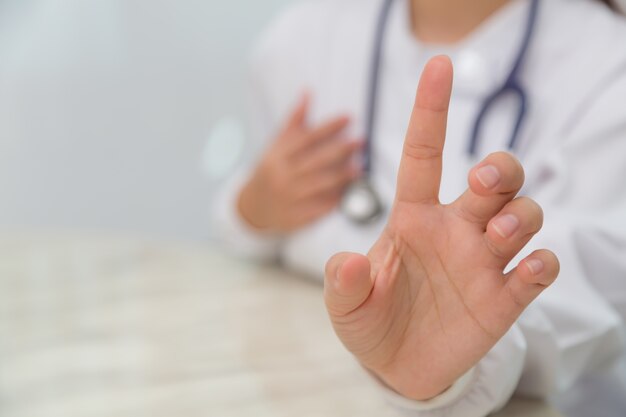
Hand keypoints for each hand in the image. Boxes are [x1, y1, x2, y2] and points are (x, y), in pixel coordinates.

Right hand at [238, 94, 361, 232]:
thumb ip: (294, 122)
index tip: (349, 117)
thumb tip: (308, 93)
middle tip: (361, 142)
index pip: (306, 137)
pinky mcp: (296, 218)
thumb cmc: (271, 170)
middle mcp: (282, 176)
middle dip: (341, 150)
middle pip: (316, 161)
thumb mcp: (276, 145)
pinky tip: (350, 192)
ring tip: (360, 168)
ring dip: (343, 176)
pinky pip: (320, 208)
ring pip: (321, 185)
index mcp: (277, 156)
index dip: (329, 127)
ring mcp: (289, 198)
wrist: (253, 207)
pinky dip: (336, 200)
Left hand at [324, 56, 559, 400]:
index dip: (430, 110)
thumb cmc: (369, 320)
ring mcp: (483, 262)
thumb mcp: (344, 305)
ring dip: (519, 214)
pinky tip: (528, 269)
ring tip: (496, 234)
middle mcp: (455, 230)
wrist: (395, 366)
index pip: (424, 154)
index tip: (438, 65)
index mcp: (413, 218)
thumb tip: (346, 264)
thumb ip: (341, 284)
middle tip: (481, 183)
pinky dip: (542, 263)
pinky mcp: (505, 298)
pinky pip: (539, 268)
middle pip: (496, 176)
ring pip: (524, 214)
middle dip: (499, 168)